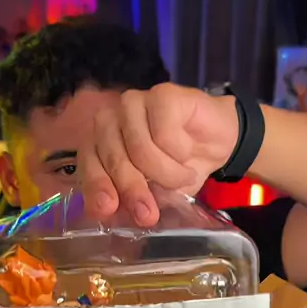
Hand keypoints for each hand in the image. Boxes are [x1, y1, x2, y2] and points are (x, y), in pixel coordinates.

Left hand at [79, 84, 238, 226]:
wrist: (218, 144)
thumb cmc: (178, 169)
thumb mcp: (152, 194)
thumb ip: (128, 200)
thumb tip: (109, 212)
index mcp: (100, 144)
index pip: (89, 165)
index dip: (98, 187)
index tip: (109, 208)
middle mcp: (111, 120)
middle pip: (114, 159)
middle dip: (133, 189)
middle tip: (149, 213)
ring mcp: (134, 104)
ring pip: (140, 148)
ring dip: (167, 173)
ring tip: (184, 176)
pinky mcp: (162, 94)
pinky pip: (165, 134)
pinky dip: (180, 152)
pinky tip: (188, 151)